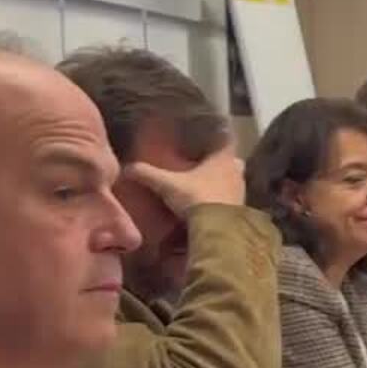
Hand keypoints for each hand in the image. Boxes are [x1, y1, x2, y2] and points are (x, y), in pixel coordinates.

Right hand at [122, 146, 244, 215]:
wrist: (218, 230)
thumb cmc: (196, 197)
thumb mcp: (167, 184)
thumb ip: (147, 174)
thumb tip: (126, 168)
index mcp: (223, 159)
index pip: (226, 141)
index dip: (218, 137)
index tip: (209, 137)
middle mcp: (236, 173)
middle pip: (232, 162)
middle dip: (220, 163)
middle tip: (204, 164)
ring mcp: (241, 193)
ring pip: (233, 182)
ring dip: (222, 183)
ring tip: (205, 185)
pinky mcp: (241, 212)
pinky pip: (231, 201)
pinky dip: (222, 201)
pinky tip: (209, 205)